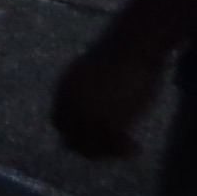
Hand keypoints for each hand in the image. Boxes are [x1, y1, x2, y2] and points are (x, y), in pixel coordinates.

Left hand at [48, 27, 166, 158]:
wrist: (134, 43)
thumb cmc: (120, 51)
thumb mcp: (92, 71)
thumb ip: (86, 91)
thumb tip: (91, 109)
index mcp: (64, 90)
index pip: (60, 123)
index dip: (76, 132)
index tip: (95, 136)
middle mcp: (71, 105)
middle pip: (72, 141)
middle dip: (91, 148)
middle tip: (111, 150)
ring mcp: (88, 114)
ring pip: (92, 148)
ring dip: (110, 152)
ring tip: (128, 150)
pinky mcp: (109, 121)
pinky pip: (113, 146)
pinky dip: (124, 150)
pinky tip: (136, 149)